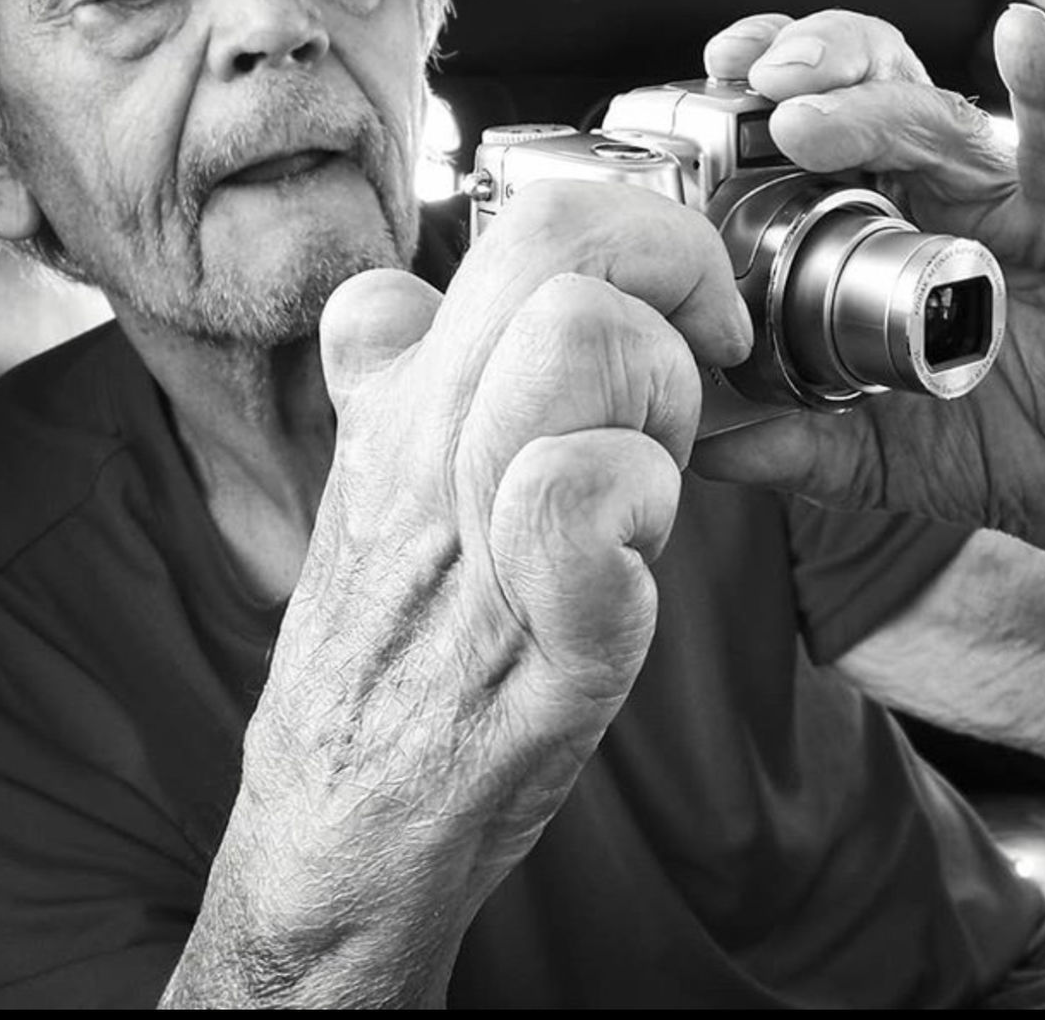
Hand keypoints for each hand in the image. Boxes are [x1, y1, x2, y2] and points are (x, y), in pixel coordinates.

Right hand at [170, 183, 749, 1006]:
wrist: (337, 824)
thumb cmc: (379, 651)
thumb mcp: (365, 489)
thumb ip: (385, 378)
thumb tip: (399, 295)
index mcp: (405, 393)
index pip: (521, 220)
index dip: (636, 236)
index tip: (674, 310)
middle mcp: (428, 432)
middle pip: (560, 242)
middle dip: (678, 270)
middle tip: (707, 355)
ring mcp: (476, 520)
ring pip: (585, 342)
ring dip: (661, 394)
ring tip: (655, 473)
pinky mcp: (541, 627)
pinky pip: (588, 494)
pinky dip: (640, 504)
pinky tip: (632, 562)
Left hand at [693, 6, 1044, 605]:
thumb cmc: (991, 444)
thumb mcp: (867, 452)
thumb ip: (789, 443)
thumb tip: (701, 442)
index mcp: (876, 231)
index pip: (811, 135)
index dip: (761, 99)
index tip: (711, 87)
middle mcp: (934, 198)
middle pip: (866, 90)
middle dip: (807, 66)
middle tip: (755, 81)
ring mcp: (1005, 201)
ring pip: (936, 113)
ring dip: (868, 96)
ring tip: (804, 110)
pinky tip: (1021, 41)